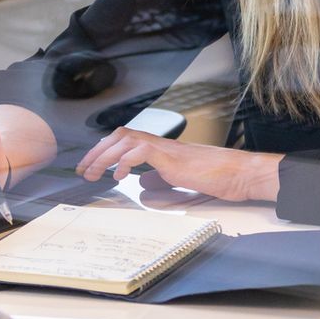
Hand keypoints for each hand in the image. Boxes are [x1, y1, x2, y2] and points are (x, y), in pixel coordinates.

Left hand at [78, 130, 281, 202]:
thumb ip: (158, 178)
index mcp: (160, 148)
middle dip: (97, 151)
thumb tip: (141, 183)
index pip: (124, 140)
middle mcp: (159, 143)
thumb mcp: (178, 179)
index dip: (104, 150)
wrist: (236, 173)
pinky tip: (119, 175)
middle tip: (83, 169)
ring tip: (93, 173)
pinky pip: (141, 151)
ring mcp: (165, 148)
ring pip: (125, 140)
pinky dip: (125, 161)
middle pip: (119, 135)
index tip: (90, 165)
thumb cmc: (214, 176)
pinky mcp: (171, 156)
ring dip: (104, 156)